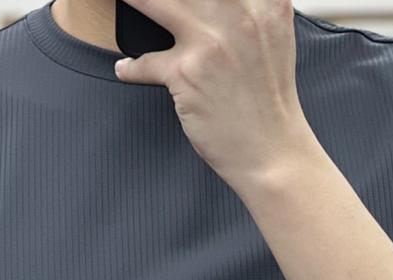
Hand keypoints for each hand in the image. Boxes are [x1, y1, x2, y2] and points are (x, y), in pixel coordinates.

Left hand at [112, 0, 317, 188]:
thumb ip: (250, 9)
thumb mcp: (273, 37)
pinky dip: (130, 68)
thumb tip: (213, 5)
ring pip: (155, 4)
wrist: (272, 152)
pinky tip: (125, 69)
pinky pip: (145, 62)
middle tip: (142, 3)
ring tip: (120, 3)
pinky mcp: (187, 73)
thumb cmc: (269, 102)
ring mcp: (210, 42)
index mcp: (265, 2)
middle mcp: (239, 13)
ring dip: (133, 4)